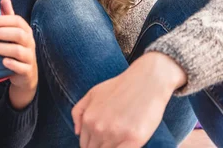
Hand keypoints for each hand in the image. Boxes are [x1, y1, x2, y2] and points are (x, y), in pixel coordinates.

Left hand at [0, 0, 37, 108]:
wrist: (25, 74)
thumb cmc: (15, 48)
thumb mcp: (12, 32)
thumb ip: (8, 17)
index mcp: (25, 31)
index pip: (17, 21)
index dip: (3, 20)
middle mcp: (29, 42)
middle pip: (18, 34)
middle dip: (1, 33)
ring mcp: (29, 57)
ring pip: (18, 51)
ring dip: (1, 48)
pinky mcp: (27, 71)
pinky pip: (21, 67)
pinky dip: (12, 64)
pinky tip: (2, 61)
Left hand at [71, 52, 186, 147]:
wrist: (146, 81)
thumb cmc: (120, 87)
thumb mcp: (92, 93)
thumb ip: (78, 112)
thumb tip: (76, 132)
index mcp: (88, 119)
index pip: (85, 144)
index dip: (93, 144)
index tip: (102, 140)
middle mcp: (99, 129)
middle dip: (101, 146)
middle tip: (112, 136)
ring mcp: (116, 135)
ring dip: (112, 147)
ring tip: (120, 137)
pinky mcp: (134, 140)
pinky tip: (127, 143)